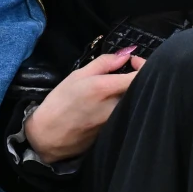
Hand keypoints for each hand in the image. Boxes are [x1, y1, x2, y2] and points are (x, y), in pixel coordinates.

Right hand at [24, 51, 144, 164]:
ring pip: (134, 101)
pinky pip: (127, 112)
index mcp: (105, 89)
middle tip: (124, 73)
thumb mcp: (77, 75)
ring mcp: (118, 121)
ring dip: (128, 91)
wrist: (50, 136)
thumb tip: (125, 55)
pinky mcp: (116, 131)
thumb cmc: (60, 101)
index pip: (139, 76)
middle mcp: (116, 106)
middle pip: (139, 89)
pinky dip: (124, 104)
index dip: (142, 65)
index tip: (132, 62)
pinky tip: (109, 103)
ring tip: (115, 88)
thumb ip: (103, 63)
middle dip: (134, 78)